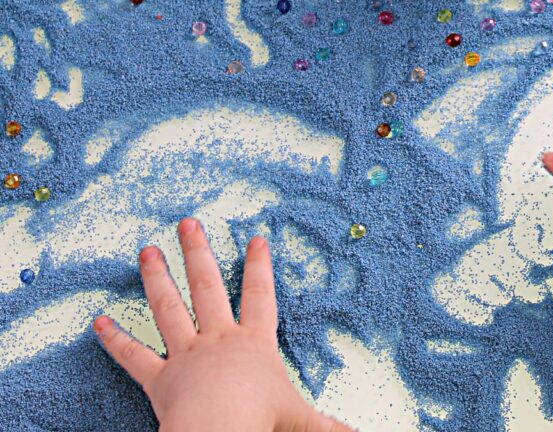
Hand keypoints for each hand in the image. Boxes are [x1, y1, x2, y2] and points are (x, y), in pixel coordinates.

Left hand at [93, 218, 351, 431]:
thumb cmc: (262, 421)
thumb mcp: (302, 421)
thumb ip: (327, 426)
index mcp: (253, 344)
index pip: (260, 296)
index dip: (260, 266)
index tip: (256, 238)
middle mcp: (218, 340)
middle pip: (207, 288)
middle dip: (199, 253)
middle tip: (188, 223)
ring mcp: (186, 355)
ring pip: (168, 308)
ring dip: (156, 278)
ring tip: (147, 250)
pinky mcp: (159, 379)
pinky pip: (133, 356)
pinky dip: (114, 339)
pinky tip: (97, 321)